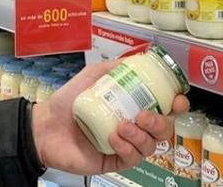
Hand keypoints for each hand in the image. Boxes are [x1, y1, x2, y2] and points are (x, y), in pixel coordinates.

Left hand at [30, 61, 189, 174]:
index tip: (177, 101)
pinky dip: (127, 147)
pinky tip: (114, 138)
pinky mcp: (115, 161)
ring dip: (142, 135)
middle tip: (144, 115)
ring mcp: (125, 145)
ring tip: (124, 126)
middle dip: (161, 123)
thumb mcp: (92, 76)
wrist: (45, 125)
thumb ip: (113, 68)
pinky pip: (132, 158)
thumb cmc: (68, 102)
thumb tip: (136, 60)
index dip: (177, 105)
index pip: (165, 108)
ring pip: (151, 146)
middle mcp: (134, 127)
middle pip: (164, 130)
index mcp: (133, 107)